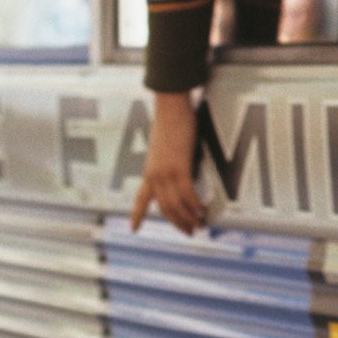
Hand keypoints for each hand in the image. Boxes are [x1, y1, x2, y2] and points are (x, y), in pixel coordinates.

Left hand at [129, 90, 203, 233]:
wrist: (170, 106)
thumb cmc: (171, 120)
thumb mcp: (164, 146)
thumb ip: (168, 161)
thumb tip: (177, 167)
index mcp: (149, 171)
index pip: (140, 198)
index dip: (136, 215)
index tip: (133, 229)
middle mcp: (154, 175)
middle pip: (164, 209)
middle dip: (178, 223)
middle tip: (190, 232)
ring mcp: (166, 172)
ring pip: (176, 205)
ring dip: (189, 218)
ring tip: (200, 225)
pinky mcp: (179, 167)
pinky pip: (188, 194)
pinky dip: (196, 205)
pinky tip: (204, 210)